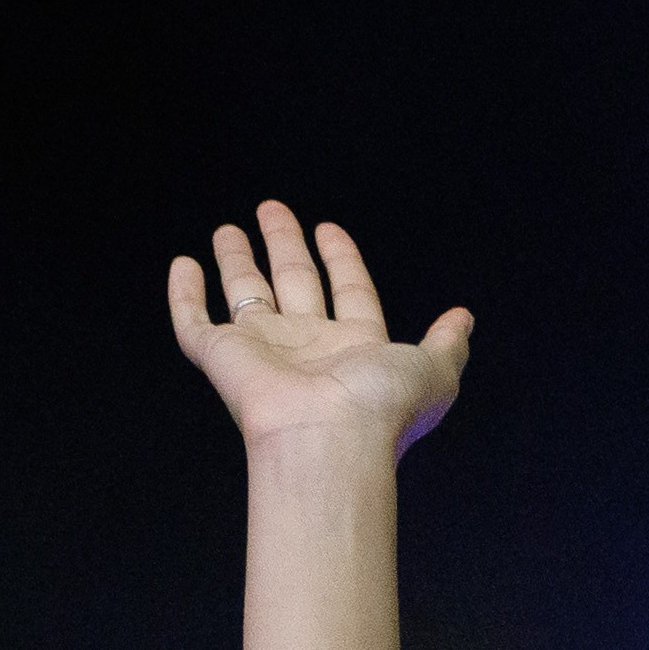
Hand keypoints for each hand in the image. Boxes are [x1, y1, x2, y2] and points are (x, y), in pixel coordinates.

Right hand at [169, 202, 472, 462]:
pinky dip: (184, 295)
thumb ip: (449, 344)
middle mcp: (307, 348)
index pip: (347, 292)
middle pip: (293, 283)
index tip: (329, 228)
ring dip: (236, 261)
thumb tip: (465, 319)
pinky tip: (183, 264)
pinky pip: (195, 323)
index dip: (341, 259)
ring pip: (245, 295)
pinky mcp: (222, 359)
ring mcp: (262, 352)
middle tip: (272, 209)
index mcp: (354, 348)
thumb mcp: (433, 371)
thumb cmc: (381, 410)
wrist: (329, 441)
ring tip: (228, 229)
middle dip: (284, 244)